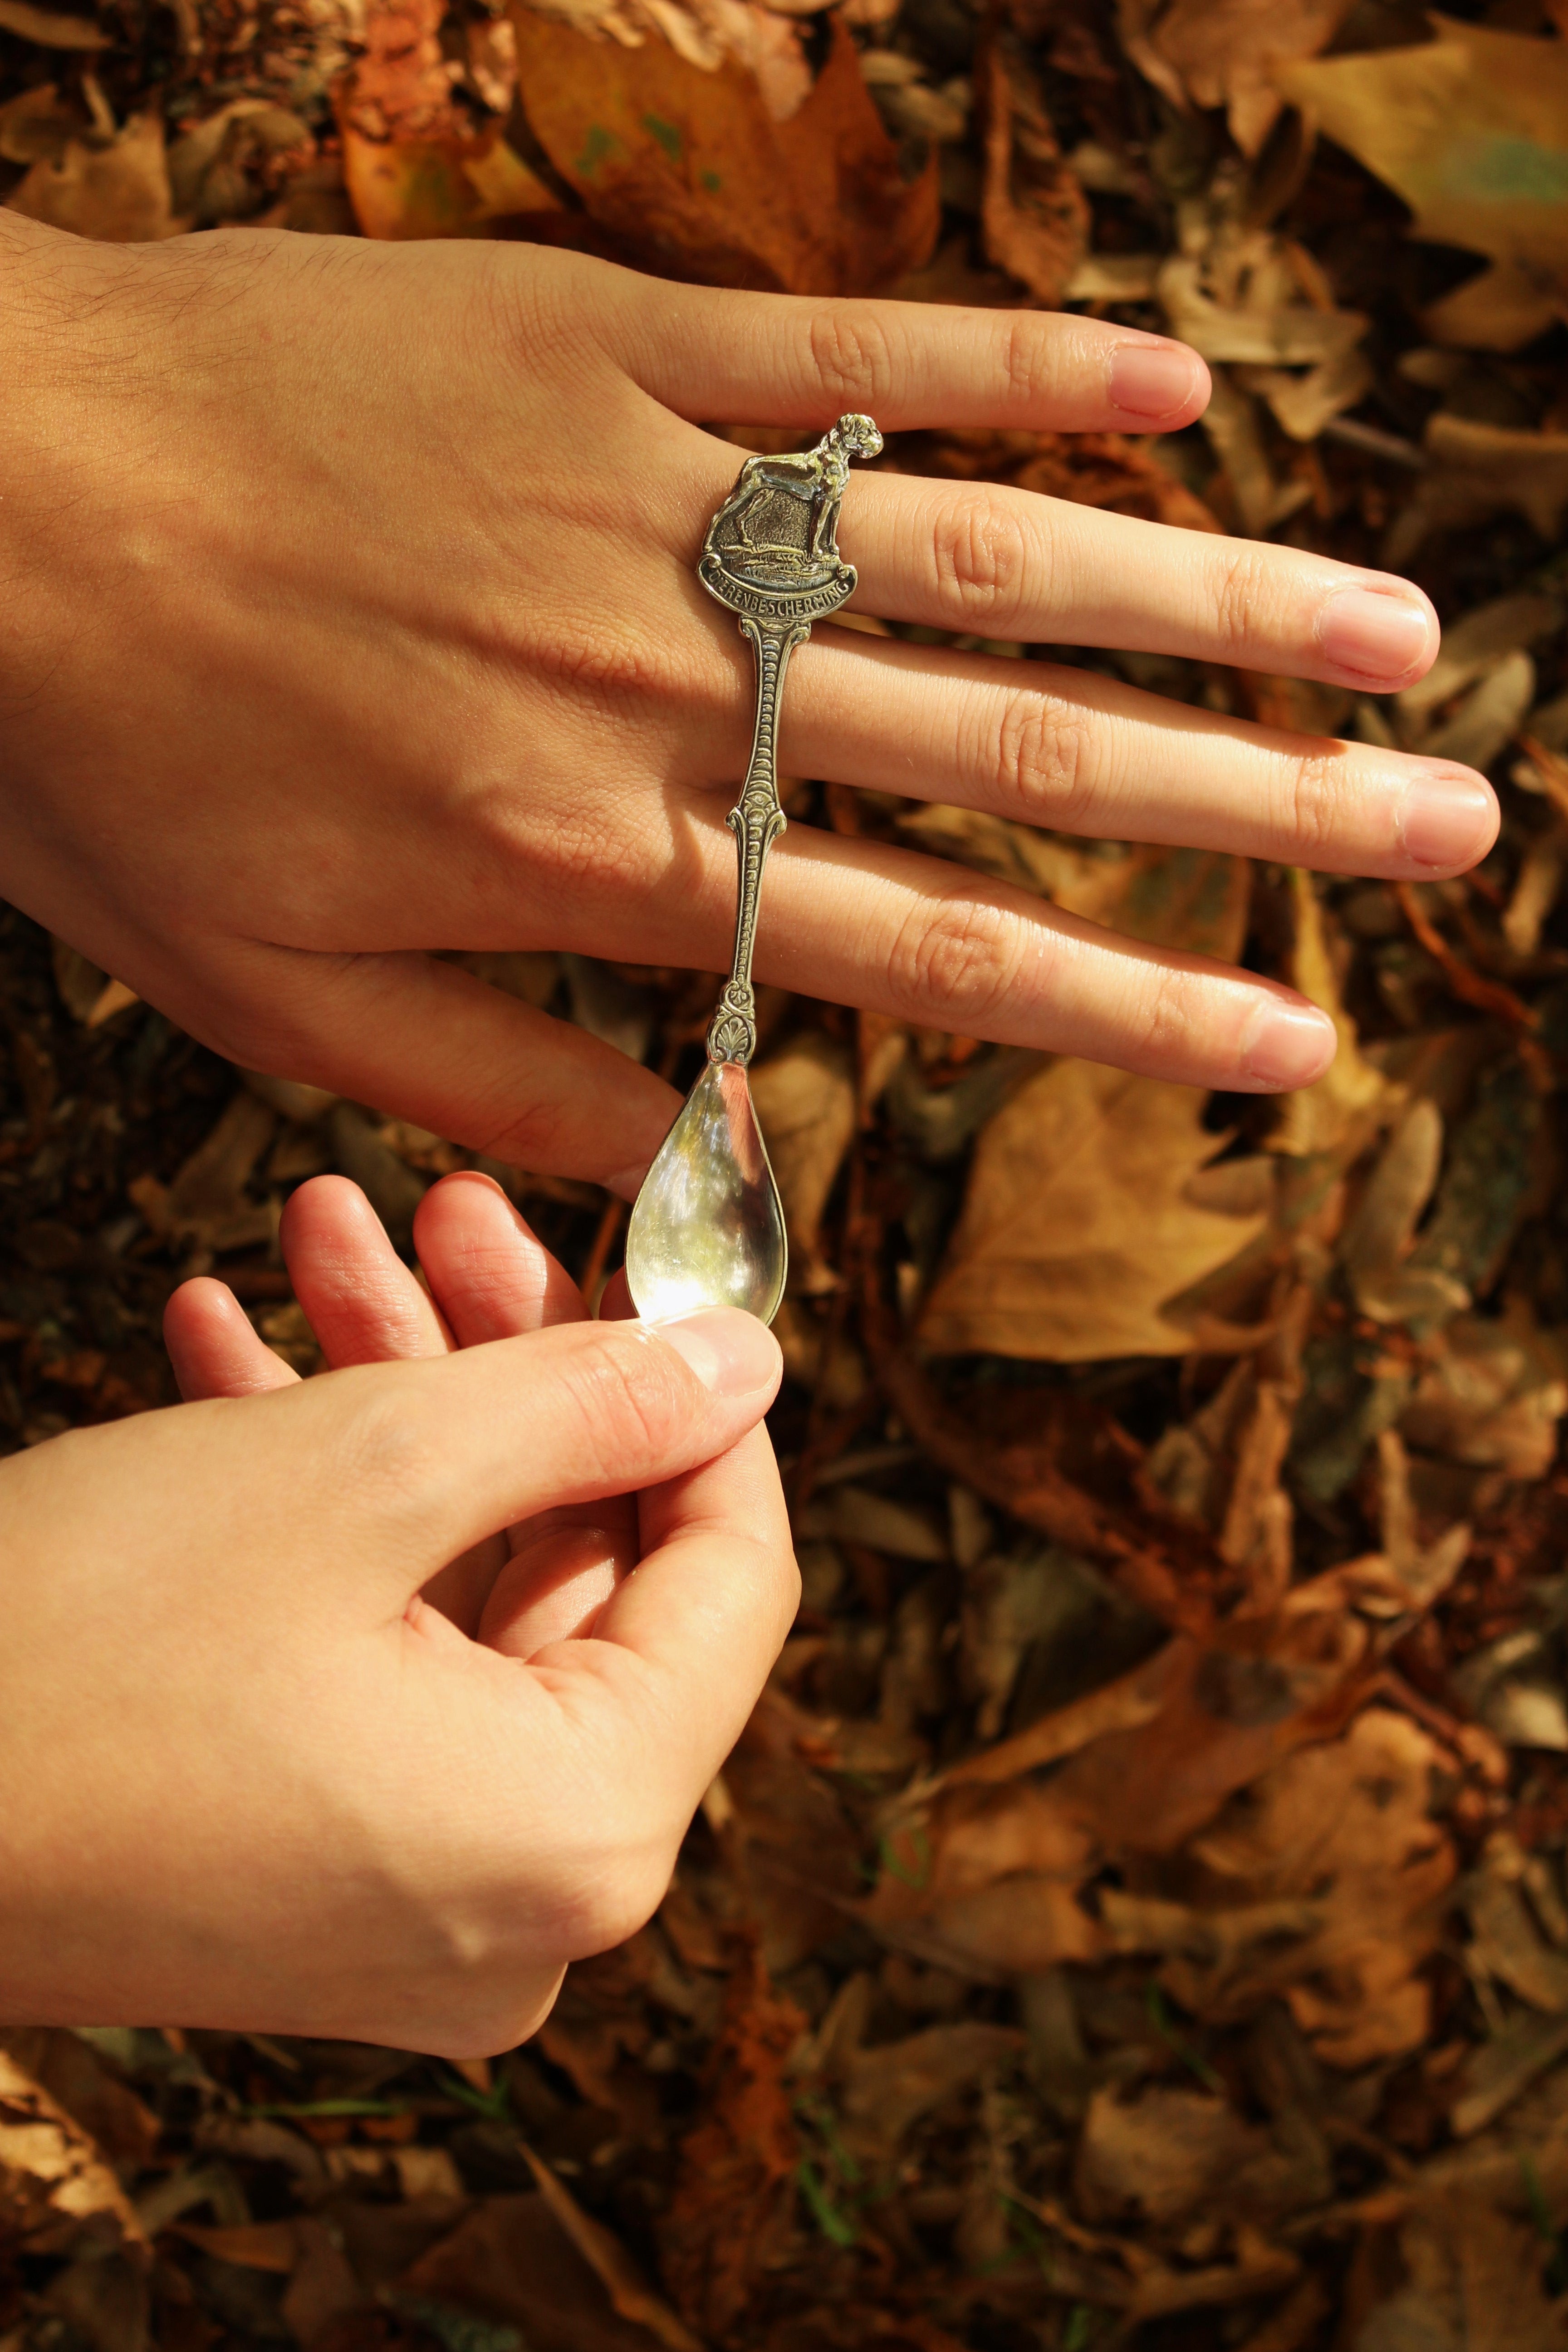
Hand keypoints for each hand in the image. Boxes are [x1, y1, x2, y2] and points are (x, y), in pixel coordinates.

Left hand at [0, 219, 1496, 1191]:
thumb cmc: (112, 763)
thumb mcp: (278, 1000)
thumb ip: (508, 1080)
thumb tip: (699, 1139)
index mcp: (594, 856)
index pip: (925, 954)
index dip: (1129, 1006)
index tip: (1294, 1042)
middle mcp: (664, 680)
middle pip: (1015, 746)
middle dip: (1252, 803)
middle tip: (1442, 824)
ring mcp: (645, 495)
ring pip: (976, 550)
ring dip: (1205, 588)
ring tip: (1390, 631)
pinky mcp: (601, 342)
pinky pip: (842, 350)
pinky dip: (1014, 368)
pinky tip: (1178, 393)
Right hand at [0, 1185, 788, 2052]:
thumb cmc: (65, 1648)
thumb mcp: (367, 1467)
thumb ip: (589, 1405)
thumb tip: (742, 1363)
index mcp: (580, 1836)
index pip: (732, 1577)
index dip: (696, 1400)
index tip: (638, 1265)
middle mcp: (519, 1911)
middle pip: (583, 1571)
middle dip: (501, 1365)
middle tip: (438, 1211)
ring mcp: (408, 1908)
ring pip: (461, 1596)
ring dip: (394, 1408)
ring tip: (318, 1236)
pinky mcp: (303, 1878)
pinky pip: (371, 1665)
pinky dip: (323, 1518)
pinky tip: (238, 1356)